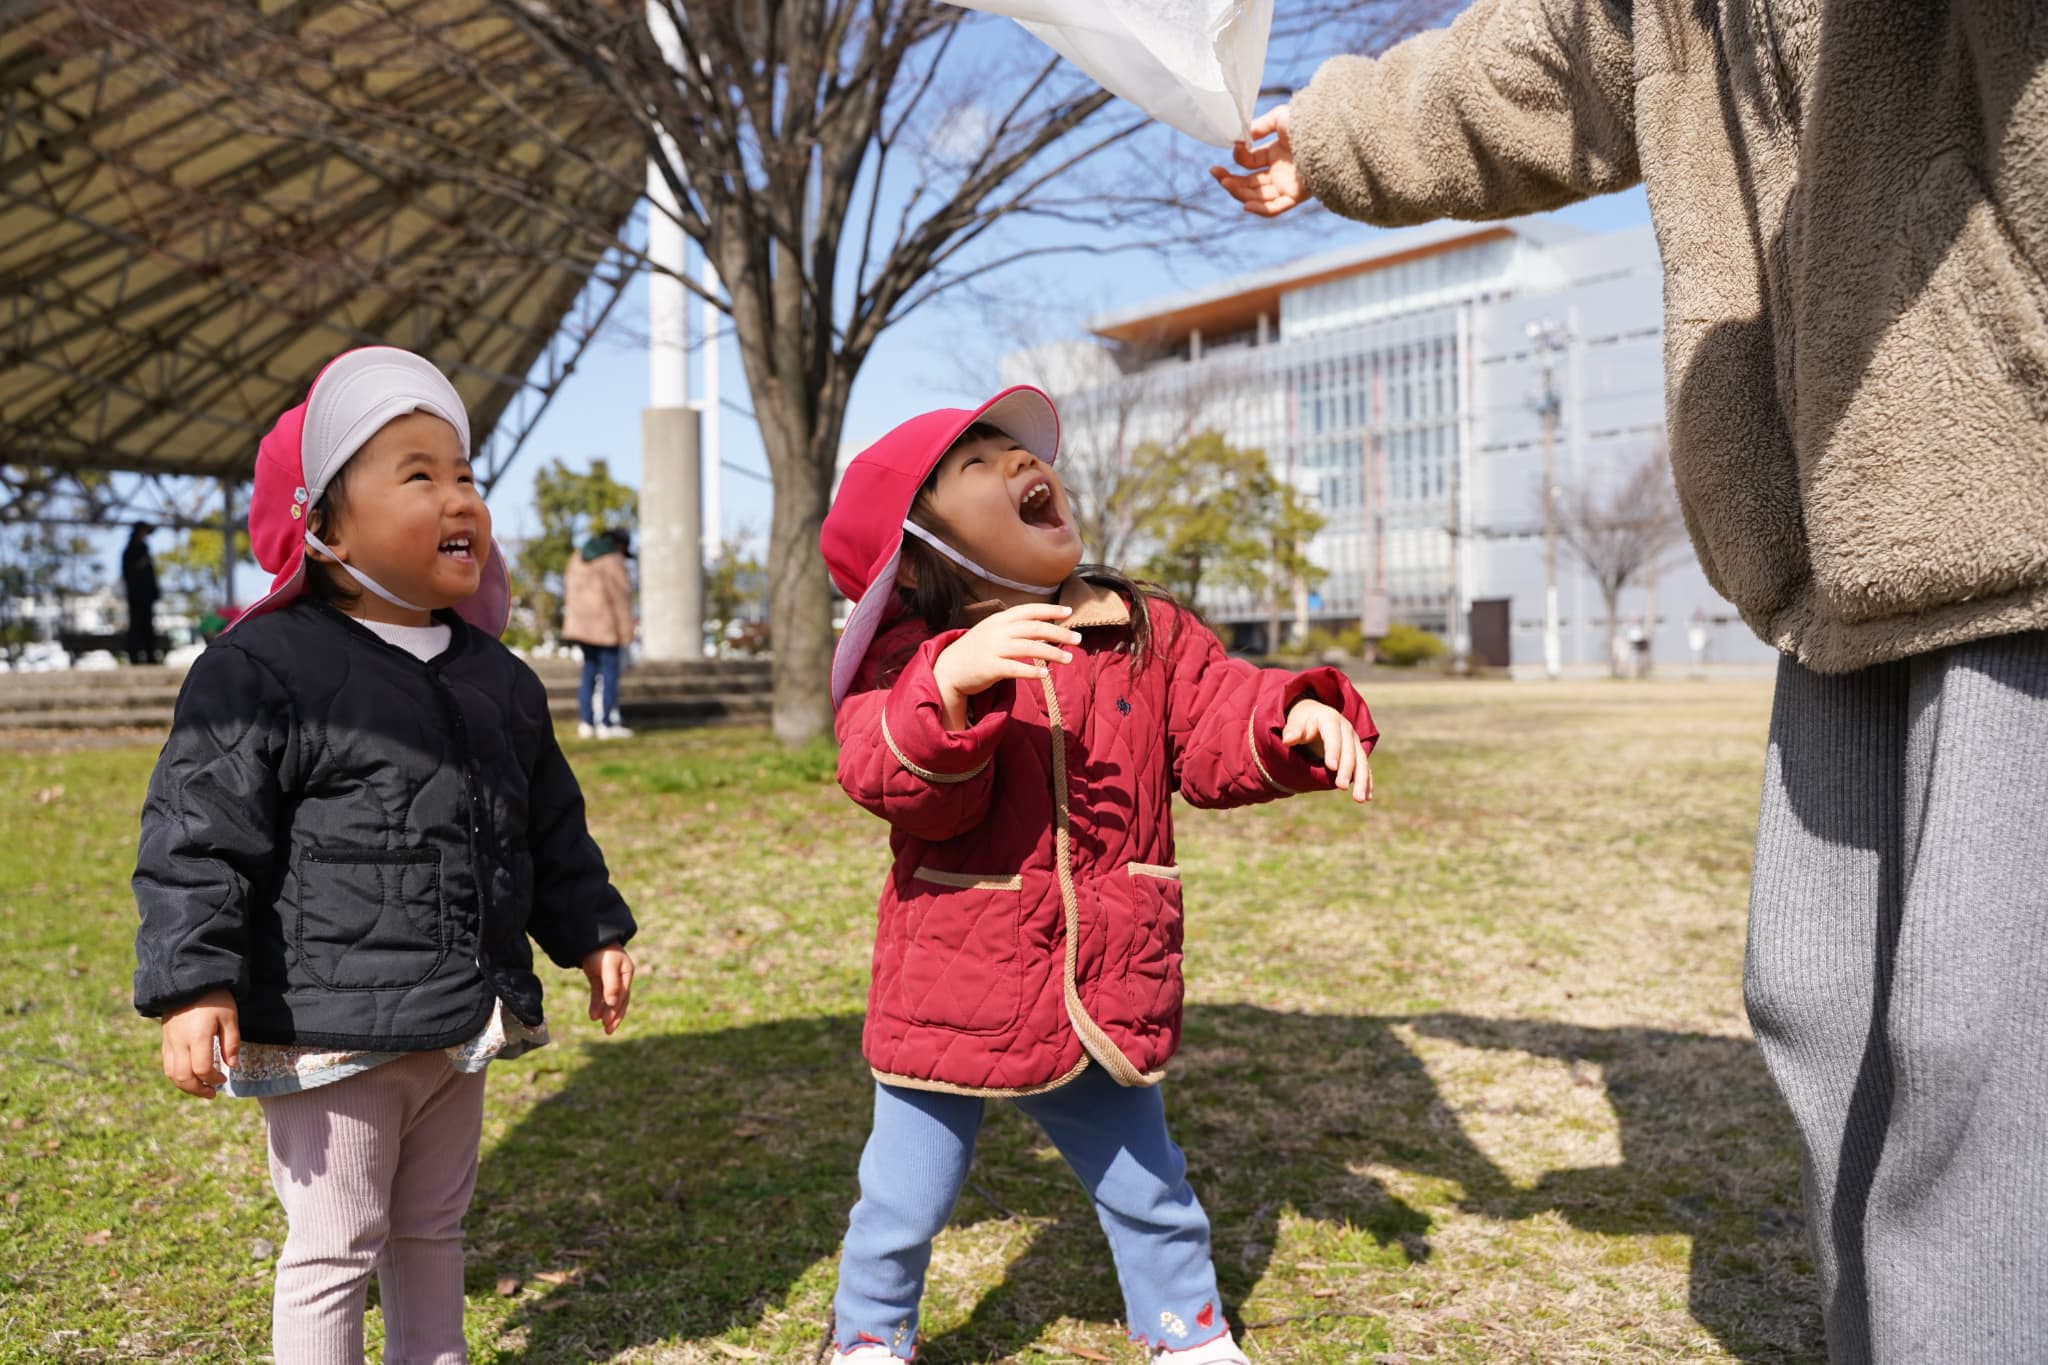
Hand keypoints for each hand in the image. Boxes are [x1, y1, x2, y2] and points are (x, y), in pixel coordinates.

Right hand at [161, 989, 238, 1098]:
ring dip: (186, 1086)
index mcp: (197, 1036)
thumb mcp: (230, 1017)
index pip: (202, 1068)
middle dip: (197, 1090)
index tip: (224, 1078)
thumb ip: (231, 1043)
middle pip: (183, 1077)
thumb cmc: (215, 998)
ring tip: (201, 1089)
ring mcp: (169, 1041)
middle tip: (212, 1093)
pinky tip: (190, 1076)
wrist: (190, 982)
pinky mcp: (165, 1040)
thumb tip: (232, 1066)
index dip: (213, 1079)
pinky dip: (177, 1076)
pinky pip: (167, 1065)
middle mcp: (179, 1042)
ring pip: (171, 1074)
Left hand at [582, 944, 633, 1034]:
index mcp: (627, 972)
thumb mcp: (608, 967)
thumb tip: (612, 1004)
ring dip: (606, 1013)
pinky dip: (597, 1005)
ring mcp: (610, 979)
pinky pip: (599, 995)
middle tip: (608, 1031)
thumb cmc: (602, 950)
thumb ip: (611, 985)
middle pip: (620, 1000)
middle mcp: (621, 977)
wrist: (589, 938)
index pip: (623, 995)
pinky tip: (593, 1015)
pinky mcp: (599, 979)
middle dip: (614, 1016)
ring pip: (610, 1000)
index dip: (617, 1009)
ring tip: (602, 1026)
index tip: (609, 1022)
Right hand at [931, 603, 1079, 728]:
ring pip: (1029, 648)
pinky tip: (1046, 675)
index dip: (1050, 610)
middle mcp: (997, 631)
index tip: (1070, 612)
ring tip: (1069, 659)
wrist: (949, 669)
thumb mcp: (993, 632)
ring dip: (1052, 653)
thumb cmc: (977, 650)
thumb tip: (1045, 630)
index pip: (1029, 610)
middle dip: (1059, 633)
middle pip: (1034, 628)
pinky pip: (1016, 669)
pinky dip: (1033, 671)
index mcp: (1000, 619)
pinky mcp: (989, 668)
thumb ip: (1015, 629)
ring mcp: (993, 649)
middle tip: (1078, 639)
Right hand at [1210, 106, 1307, 216]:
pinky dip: (1260, 209)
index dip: (1240, 157)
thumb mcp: (1279, 118)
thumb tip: (1242, 139)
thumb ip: (1260, 127)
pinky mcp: (1296, 196)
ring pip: (1258, 197)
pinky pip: (1275, 209)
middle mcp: (1280, 172)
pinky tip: (1245, 205)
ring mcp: (1287, 185)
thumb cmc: (1308, 122)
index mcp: (1276, 154)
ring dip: (1239, 192)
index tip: (1236, 146)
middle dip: (1231, 180)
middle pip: (1250, 183)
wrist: (1328, 132)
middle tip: (1215, 173)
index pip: (1251, 163)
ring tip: (1224, 183)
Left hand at [1282, 699, 1373, 803]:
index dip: (1333, 750)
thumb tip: (1288, 740)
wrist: (1315, 716)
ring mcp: (1354, 741)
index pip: (1333, 735)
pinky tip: (1367, 797)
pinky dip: (1366, 782)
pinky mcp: (1357, 753)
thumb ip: (1293, 732)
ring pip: (1361, 761)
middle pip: (1349, 750)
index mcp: (1330, 719)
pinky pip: (1364, 767)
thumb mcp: (1295, 722)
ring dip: (1362, 780)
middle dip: (1346, 769)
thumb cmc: (1302, 721)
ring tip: (1360, 799)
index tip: (1331, 767)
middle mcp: (1346, 729)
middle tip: (1342, 787)